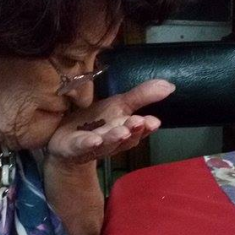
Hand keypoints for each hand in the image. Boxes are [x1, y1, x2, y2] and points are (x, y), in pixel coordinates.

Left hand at [46, 79, 174, 163]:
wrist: (64, 139)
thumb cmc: (96, 121)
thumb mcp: (119, 105)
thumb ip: (142, 96)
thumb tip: (170, 85)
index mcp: (124, 130)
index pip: (138, 131)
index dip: (146, 128)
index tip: (154, 121)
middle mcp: (111, 141)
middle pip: (124, 139)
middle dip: (132, 132)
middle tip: (139, 122)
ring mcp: (92, 147)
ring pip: (105, 144)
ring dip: (114, 138)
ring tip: (122, 131)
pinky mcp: (72, 148)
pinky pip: (80, 147)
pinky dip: (87, 144)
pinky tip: (94, 139)